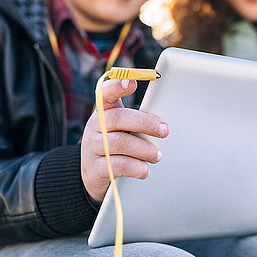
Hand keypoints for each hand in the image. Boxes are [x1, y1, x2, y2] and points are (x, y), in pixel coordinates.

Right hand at [81, 78, 168, 202]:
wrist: (93, 174)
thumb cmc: (115, 144)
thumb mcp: (121, 128)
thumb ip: (137, 120)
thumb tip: (163, 121)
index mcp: (103, 111)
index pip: (105, 93)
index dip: (117, 86)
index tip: (132, 82)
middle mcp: (94, 126)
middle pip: (119, 118)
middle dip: (146, 123)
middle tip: (164, 130)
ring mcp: (92, 147)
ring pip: (120, 143)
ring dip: (145, 149)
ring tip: (157, 155)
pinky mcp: (94, 168)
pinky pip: (118, 165)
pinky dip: (137, 167)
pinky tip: (145, 169)